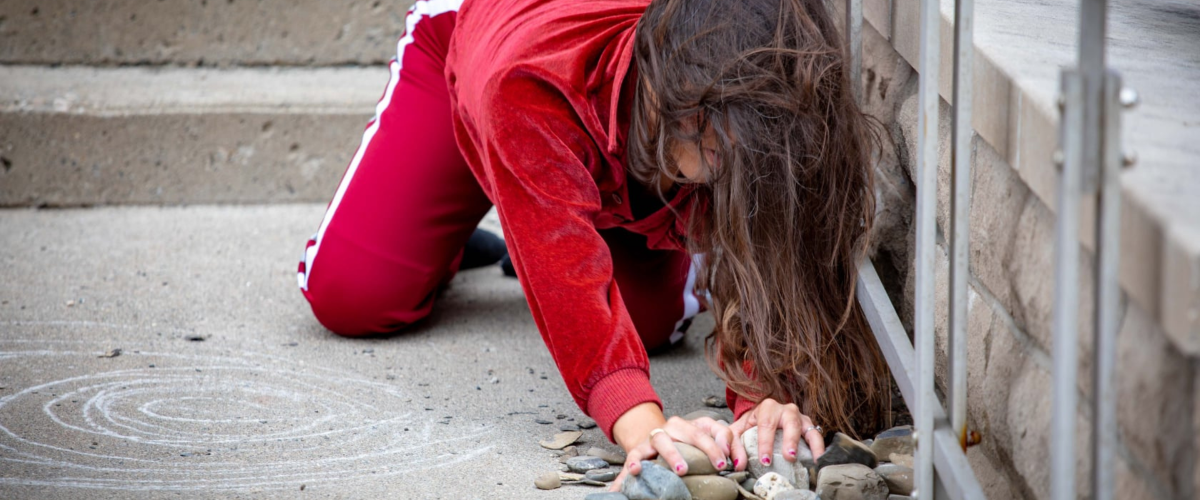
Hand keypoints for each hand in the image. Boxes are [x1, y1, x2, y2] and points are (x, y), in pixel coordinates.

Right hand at [609, 404, 731, 490]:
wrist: (653, 443)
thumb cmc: (684, 446)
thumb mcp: (706, 445)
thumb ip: (726, 448)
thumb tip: (738, 462)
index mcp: (693, 424)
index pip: (713, 427)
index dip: (724, 442)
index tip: (732, 461)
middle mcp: (675, 426)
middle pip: (693, 432)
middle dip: (707, 447)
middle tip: (718, 464)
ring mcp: (656, 436)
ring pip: (663, 440)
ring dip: (673, 454)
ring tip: (682, 470)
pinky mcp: (639, 449)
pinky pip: (635, 454)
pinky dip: (634, 462)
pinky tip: (636, 470)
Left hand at [728, 398, 824, 470]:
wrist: (761, 416)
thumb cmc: (750, 425)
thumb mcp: (737, 431)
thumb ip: (734, 446)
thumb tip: (739, 464)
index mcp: (767, 407)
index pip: (766, 425)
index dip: (766, 443)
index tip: (765, 461)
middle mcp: (786, 409)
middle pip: (790, 422)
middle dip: (790, 440)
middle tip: (789, 457)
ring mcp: (800, 417)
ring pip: (808, 428)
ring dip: (812, 444)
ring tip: (813, 460)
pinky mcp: (809, 426)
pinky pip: (817, 435)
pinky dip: (819, 448)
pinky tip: (819, 460)